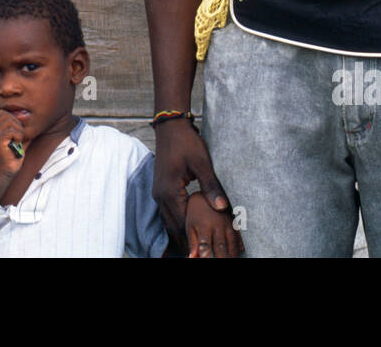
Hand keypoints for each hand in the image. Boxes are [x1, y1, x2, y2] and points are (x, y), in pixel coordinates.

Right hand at [0, 109, 24, 178]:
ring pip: (10, 122)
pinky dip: (18, 137)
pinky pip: (12, 131)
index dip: (9, 116)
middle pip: (7, 115)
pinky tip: (16, 145)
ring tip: (17, 141)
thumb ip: (20, 129)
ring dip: (18, 131)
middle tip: (18, 137)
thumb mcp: (17, 139)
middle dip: (17, 124)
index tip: (14, 130)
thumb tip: (28, 117)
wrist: (4, 172)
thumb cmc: (12, 156)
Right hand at [152, 118, 232, 244]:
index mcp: (170, 191)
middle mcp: (160, 195)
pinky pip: (166, 212)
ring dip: (179, 233)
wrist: (170, 126)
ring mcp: (158, 192)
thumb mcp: (202, 163)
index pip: (182, 222)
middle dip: (185, 240)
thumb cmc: (186, 142)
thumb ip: (211, 186)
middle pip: (172, 225)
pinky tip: (183, 227)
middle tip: (198, 254)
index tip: (202, 251)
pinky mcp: (160, 188)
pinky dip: (174, 222)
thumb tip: (221, 208)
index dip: (193, 237)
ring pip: (167, 220)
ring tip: (192, 247)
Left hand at [184, 192, 242, 257]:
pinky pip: (239, 234)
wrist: (206, 192)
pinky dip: (240, 244)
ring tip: (232, 260)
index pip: (205, 246)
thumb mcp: (190, 225)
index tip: (206, 261)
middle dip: (221, 258)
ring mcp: (227, 222)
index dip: (206, 257)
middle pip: (220, 247)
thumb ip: (192, 242)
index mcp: (204, 226)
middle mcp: (217, 224)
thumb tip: (191, 258)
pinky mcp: (233, 220)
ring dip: (232, 254)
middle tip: (221, 263)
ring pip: (232, 243)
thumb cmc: (195, 211)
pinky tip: (241, 250)